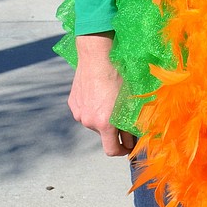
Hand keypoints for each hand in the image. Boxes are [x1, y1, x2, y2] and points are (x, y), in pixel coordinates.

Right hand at [68, 33, 132, 156]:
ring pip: (93, 122)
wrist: (98, 55)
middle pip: (103, 134)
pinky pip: (85, 111)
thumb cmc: (119, 76)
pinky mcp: (73, 102)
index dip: (122, 151)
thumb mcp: (130, 101)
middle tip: (124, 121)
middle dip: (114, 131)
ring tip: (111, 101)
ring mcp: (78, 112)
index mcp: (104, 123)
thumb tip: (133, 137)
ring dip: (103, 118)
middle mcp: (88, 121)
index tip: (129, 147)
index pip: (111, 150)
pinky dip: (93, 108)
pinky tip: (100, 94)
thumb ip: (130, 123)